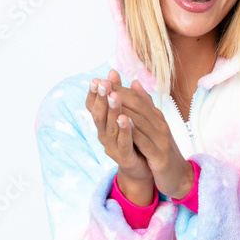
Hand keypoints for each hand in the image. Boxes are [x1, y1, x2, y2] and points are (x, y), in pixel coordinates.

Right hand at [86, 69, 153, 204]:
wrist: (145, 167)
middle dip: (101, 98)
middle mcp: (104, 135)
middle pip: (99, 115)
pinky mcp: (123, 157)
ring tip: (114, 96)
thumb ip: (123, 94)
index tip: (97, 79)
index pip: (94, 107)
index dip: (94, 94)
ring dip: (112, 110)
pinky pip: (123, 142)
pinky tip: (125, 118)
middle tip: (102, 83)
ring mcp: (112, 147)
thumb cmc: (135, 138)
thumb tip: (113, 72)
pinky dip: (124, 130)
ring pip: (110, 127)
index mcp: (105, 124)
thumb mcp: (129, 113)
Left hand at [93, 69, 193, 200]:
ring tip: (108, 97)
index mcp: (156, 117)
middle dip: (119, 94)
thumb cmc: (161, 151)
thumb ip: (145, 105)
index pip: (137, 98)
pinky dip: (132, 131)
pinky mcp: (159, 155)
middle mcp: (160, 124)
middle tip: (102, 84)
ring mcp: (161, 139)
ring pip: (140, 120)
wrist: (179, 176)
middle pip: (138, 105)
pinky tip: (120, 123)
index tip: (103, 80)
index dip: (120, 88)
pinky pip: (144, 141)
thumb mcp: (153, 127)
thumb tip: (134, 82)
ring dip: (123, 108)